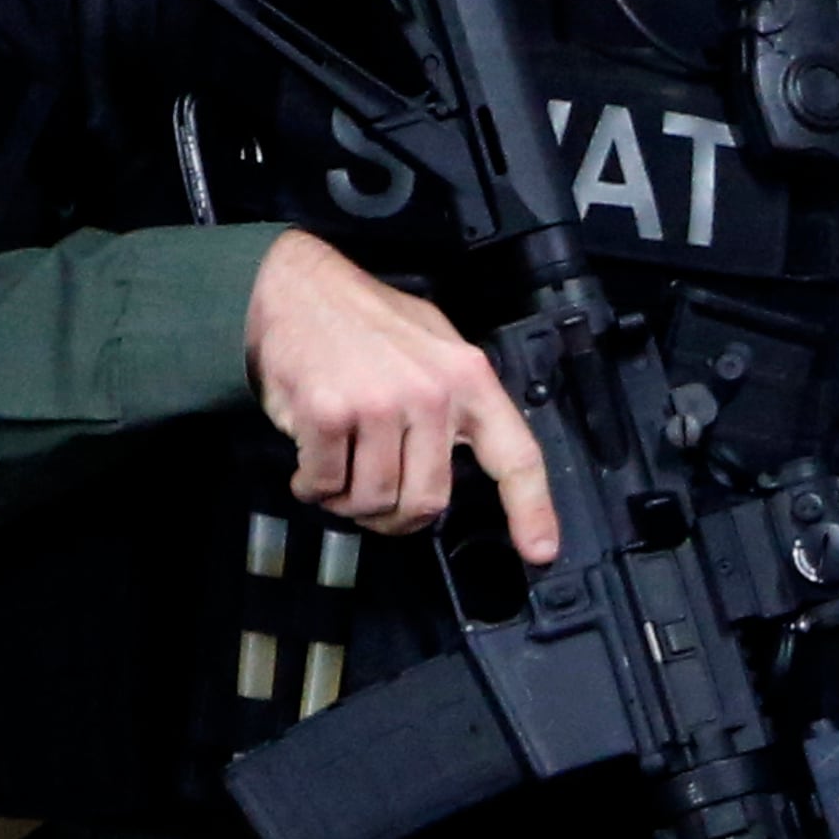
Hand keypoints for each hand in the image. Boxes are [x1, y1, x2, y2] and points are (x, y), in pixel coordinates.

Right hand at [243, 229, 557, 559]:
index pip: (517, 456)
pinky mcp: (329, 414)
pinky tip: (311, 461)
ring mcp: (381, 404)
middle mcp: (432, 394)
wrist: (297, 287)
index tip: (541, 551)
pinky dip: (312, 486)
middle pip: (429, 501)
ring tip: (338, 469)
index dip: (532, 510)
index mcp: (470, 379)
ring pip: (373, 501)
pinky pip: (325, 486)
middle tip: (375, 502)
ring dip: (348, 501)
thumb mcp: (436, 346)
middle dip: (397, 517)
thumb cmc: (367, 321)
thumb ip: (458, 401)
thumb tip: (468, 462)